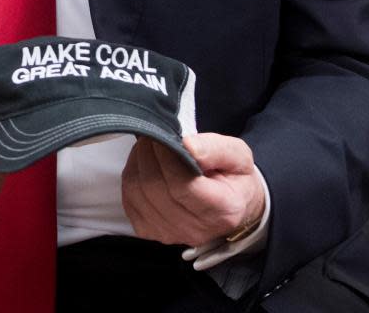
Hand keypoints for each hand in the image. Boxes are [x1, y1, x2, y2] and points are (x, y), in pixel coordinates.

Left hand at [121, 132, 264, 247]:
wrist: (233, 206)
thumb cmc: (234, 177)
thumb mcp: (238, 155)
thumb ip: (214, 148)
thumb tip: (187, 145)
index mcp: (222, 210)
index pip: (182, 186)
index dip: (166, 157)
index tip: (163, 135)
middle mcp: (196, 229)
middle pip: (156, 189)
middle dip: (148, 155)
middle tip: (152, 135)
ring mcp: (172, 235)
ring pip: (139, 194)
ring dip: (137, 164)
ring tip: (147, 147)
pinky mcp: (153, 233)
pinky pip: (130, 203)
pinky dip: (131, 179)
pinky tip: (143, 166)